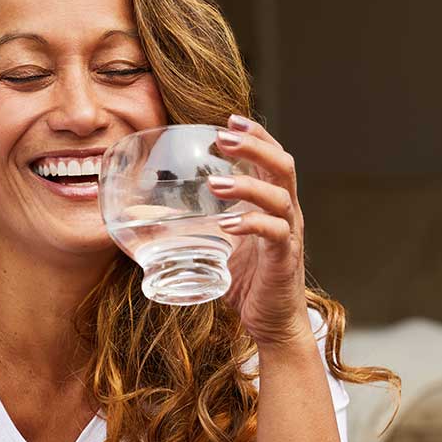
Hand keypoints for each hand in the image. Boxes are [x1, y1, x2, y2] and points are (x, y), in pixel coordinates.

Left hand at [209, 114, 314, 348]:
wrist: (273, 323)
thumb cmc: (248, 282)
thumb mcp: (220, 244)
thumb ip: (200, 224)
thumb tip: (152, 214)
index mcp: (273, 203)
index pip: (271, 157)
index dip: (255, 135)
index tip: (229, 118)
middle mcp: (286, 212)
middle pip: (282, 165)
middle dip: (254, 145)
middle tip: (223, 136)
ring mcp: (288, 234)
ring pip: (279, 195)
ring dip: (246, 184)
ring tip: (215, 184)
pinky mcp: (284, 258)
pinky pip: (274, 233)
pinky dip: (251, 223)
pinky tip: (228, 222)